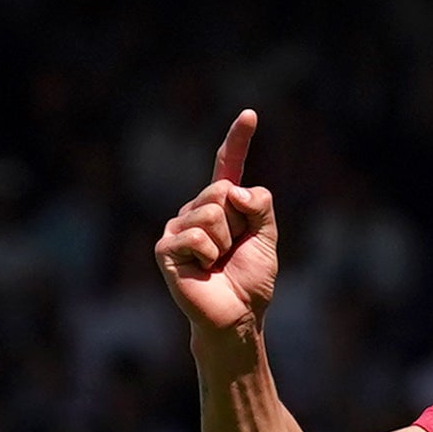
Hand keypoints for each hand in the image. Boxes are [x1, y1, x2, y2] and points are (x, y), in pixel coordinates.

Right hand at [153, 111, 278, 339]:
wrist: (237, 317)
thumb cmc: (249, 281)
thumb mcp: (266, 238)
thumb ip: (259, 205)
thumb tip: (235, 189)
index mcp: (221, 206)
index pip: (227, 166)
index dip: (238, 140)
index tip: (250, 114)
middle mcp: (195, 211)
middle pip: (222, 190)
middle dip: (238, 222)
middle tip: (232, 251)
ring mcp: (177, 228)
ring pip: (211, 211)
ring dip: (224, 241)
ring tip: (217, 263)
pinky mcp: (166, 248)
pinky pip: (197, 235)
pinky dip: (208, 254)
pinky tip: (204, 270)